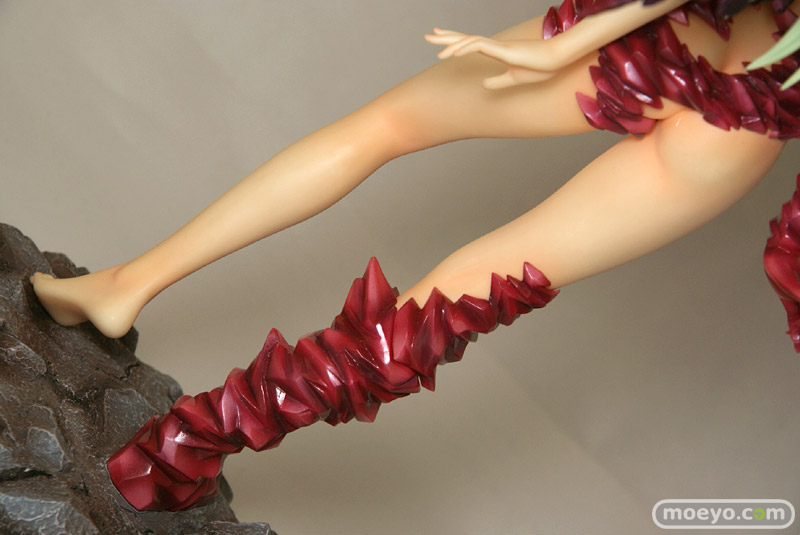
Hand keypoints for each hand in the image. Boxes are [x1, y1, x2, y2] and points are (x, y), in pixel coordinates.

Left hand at [424, 28, 561, 88]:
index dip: (454, 41)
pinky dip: (465, 48)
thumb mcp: (513, 78)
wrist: (557, 59)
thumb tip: (483, 85)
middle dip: (445, 37)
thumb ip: (498, 81)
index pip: (470, 43)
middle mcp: (494, 45)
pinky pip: (479, 46)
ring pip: (469, 41)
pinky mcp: (503, 49)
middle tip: (428, 34)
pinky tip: (453, 52)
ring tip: (436, 50)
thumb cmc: (540, 67)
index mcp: (496, 50)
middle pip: (464, 38)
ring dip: (452, 44)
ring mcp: (498, 46)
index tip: (440, 40)